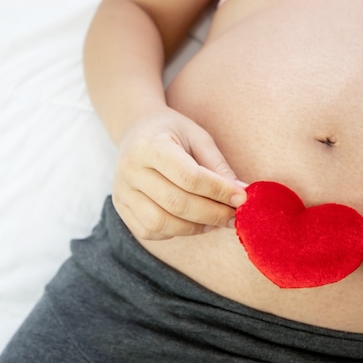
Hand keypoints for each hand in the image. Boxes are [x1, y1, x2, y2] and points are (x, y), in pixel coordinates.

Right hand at [113, 106, 246, 239]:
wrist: (136, 131)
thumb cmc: (172, 132)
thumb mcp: (198, 137)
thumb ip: (218, 166)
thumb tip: (241, 196)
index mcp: (149, 146)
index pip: (189, 177)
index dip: (219, 191)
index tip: (242, 198)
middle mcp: (130, 170)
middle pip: (176, 203)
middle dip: (212, 213)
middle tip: (234, 215)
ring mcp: (121, 191)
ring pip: (161, 223)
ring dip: (195, 227)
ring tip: (215, 220)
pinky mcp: (121, 208)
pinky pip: (150, 232)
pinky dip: (176, 232)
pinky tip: (192, 221)